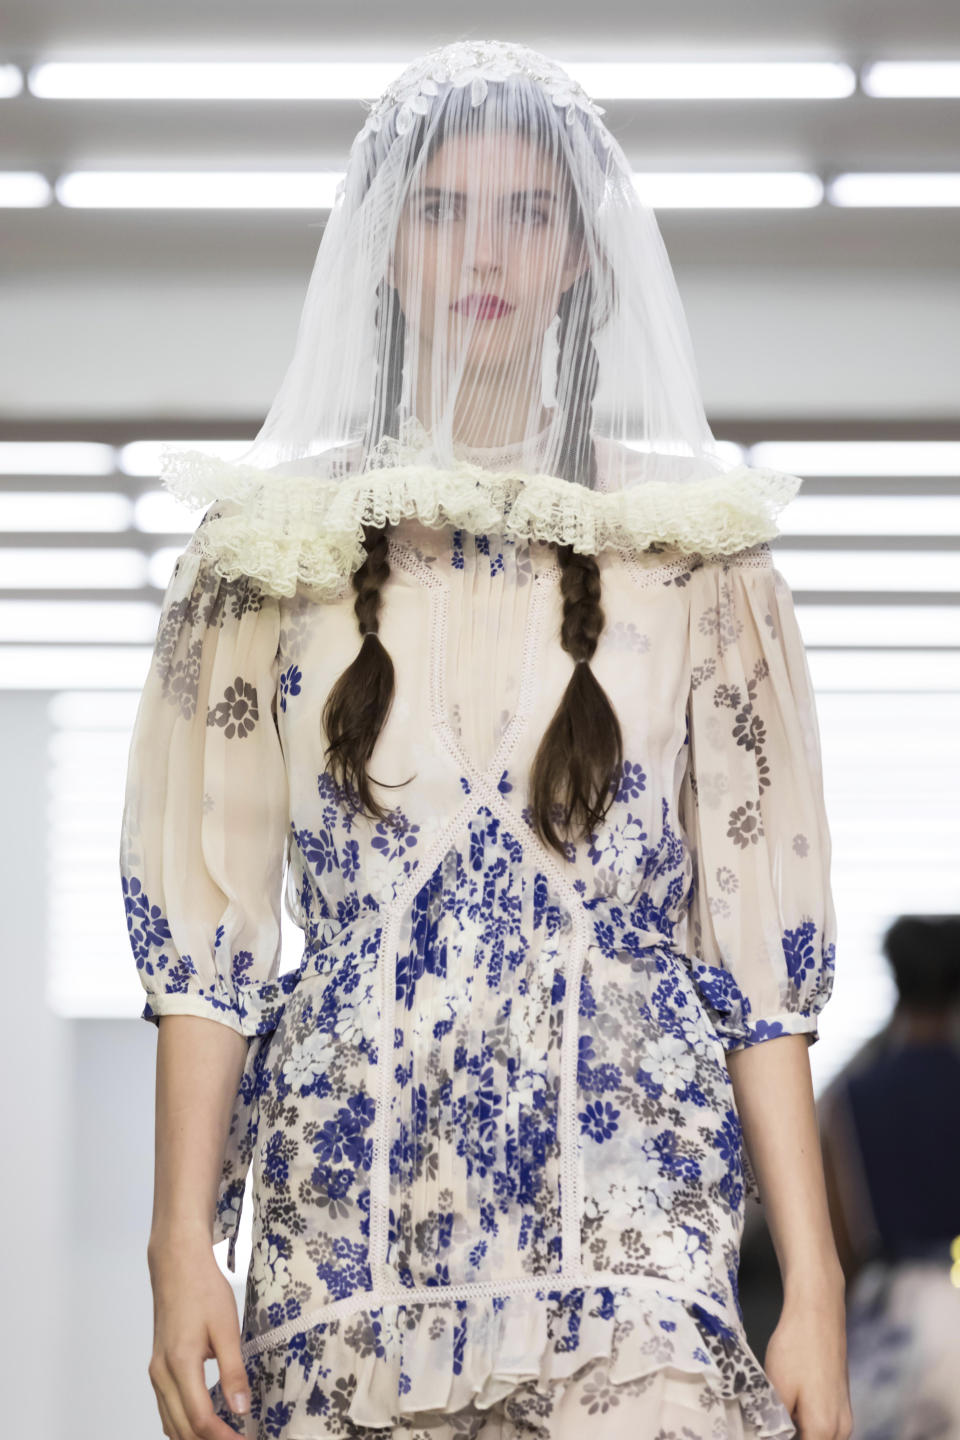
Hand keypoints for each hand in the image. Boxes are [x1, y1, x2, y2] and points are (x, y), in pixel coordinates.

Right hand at [147, 1233, 250, 1438]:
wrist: (177, 1264)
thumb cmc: (204, 1290)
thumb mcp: (227, 1328)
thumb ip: (233, 1371)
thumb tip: (241, 1409)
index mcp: (180, 1364)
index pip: (200, 1420)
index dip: (223, 1438)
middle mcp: (161, 1374)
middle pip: (181, 1429)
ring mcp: (156, 1371)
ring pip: (170, 1423)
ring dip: (194, 1438)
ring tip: (224, 1437)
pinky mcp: (157, 1366)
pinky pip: (166, 1408)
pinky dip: (183, 1423)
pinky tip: (203, 1423)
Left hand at [763, 1284, 853, 1439]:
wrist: (818, 1310)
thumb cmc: (796, 1347)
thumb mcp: (778, 1390)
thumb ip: (776, 1425)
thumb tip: (773, 1436)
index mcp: (825, 1430)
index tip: (766, 1432)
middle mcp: (842, 1428)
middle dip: (793, 1437)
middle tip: (768, 1426)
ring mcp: (845, 1413)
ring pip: (821, 1438)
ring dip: (801, 1432)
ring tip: (777, 1417)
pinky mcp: (842, 1399)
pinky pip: (826, 1425)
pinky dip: (808, 1423)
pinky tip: (790, 1407)